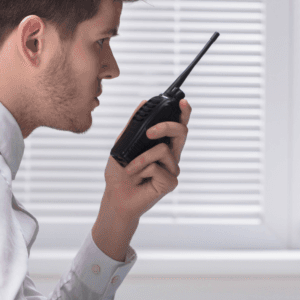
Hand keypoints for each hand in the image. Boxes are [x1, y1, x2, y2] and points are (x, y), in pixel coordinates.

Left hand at [92, 99, 191, 260]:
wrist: (115, 197)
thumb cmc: (119, 174)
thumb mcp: (122, 144)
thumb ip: (133, 125)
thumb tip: (143, 102)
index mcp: (162, 145)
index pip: (177, 125)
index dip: (184, 113)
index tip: (183, 102)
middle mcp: (171, 156)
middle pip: (181, 131)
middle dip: (166, 126)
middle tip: (149, 132)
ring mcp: (172, 169)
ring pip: (163, 150)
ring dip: (141, 158)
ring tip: (131, 170)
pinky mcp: (170, 182)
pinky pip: (157, 167)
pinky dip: (142, 170)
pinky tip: (138, 180)